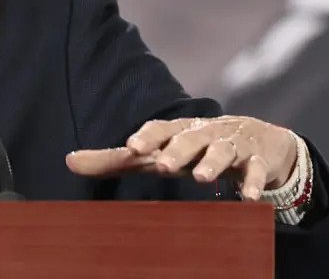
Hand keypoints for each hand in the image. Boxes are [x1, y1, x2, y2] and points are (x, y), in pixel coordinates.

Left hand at [65, 116, 297, 200]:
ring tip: (201, 178)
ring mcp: (233, 146)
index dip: (146, 136)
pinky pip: (257, 171)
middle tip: (162, 165)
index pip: (160, 129)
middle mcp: (204, 134)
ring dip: (212, 163)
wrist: (260, 139)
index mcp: (177, 131)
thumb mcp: (158, 152)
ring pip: (223, 151)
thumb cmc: (194, 148)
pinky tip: (250, 198)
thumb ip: (116, 160)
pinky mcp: (259, 161)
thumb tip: (68, 161)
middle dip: (176, 150)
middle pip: (189, 139)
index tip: (130, 147)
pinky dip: (253, 183)